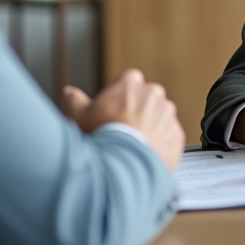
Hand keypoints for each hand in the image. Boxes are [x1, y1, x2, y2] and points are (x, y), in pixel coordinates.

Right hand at [61, 69, 184, 170]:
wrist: (123, 163)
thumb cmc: (102, 136)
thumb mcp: (80, 115)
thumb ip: (75, 100)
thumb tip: (68, 92)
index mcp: (130, 83)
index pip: (129, 80)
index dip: (120, 95)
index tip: (114, 108)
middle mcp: (153, 94)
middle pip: (146, 97)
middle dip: (137, 109)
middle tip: (123, 128)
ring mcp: (167, 114)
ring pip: (159, 117)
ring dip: (150, 126)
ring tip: (134, 144)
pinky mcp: (176, 135)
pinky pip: (168, 137)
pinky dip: (160, 144)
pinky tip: (144, 154)